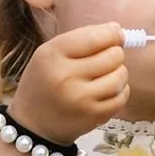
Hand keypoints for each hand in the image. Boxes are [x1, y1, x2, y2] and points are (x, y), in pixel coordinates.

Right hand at [9, 24, 129, 145]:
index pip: (94, 37)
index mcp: (52, 55)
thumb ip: (80, 39)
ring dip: (118, 72)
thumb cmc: (43, 82)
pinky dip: (120, 90)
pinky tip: (107, 90)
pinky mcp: (94, 116)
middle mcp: (66, 77)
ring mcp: (82, 99)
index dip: (112, 33)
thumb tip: (116, 31)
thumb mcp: (49, 53)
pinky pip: (121, 97)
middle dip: (114, 53)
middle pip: (112, 56)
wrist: (33, 124)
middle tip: (105, 57)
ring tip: (106, 74)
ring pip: (120, 76)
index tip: (116, 33)